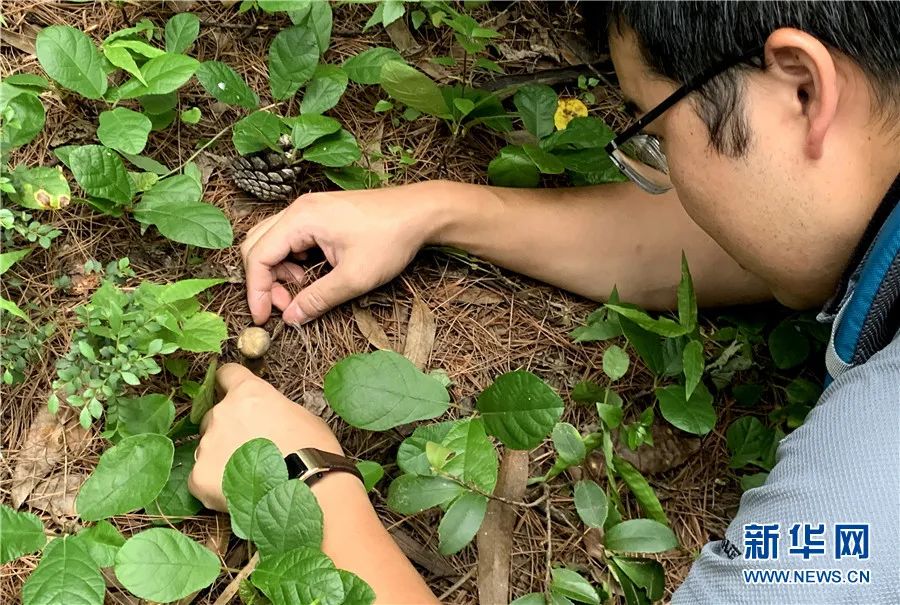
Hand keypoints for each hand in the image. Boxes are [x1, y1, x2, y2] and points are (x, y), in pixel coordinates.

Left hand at [188, 363, 341, 510]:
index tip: (234, 394)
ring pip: (208, 447)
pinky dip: (214, 484)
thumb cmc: (315, 450)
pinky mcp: (200, 475)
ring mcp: (208, 444)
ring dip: (222, 457)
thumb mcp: (301, 415)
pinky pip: (200, 477)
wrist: (310, 489)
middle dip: (228, 428)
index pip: (227, 375)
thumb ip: (273, 408)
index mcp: (248, 393)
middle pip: (214, 415)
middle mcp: (222, 413)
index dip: (230, 385)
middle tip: (251, 447)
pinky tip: (237, 492)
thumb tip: (266, 417)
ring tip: (250, 476)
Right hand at [241, 182, 444, 325]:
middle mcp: (299, 209)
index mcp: (301, 219)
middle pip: (258, 246)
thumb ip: (318, 299)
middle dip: (265, 281)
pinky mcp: (321, 215)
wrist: (420, 213)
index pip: (259, 256)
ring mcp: (310, 209)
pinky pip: (291, 238)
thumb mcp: (354, 278)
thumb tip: (291, 318)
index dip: (257, 291)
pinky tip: (313, 275)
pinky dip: (292, 260)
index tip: (263, 318)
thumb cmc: (390, 240)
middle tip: (284, 307)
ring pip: (273, 242)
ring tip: (302, 292)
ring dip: (279, 271)